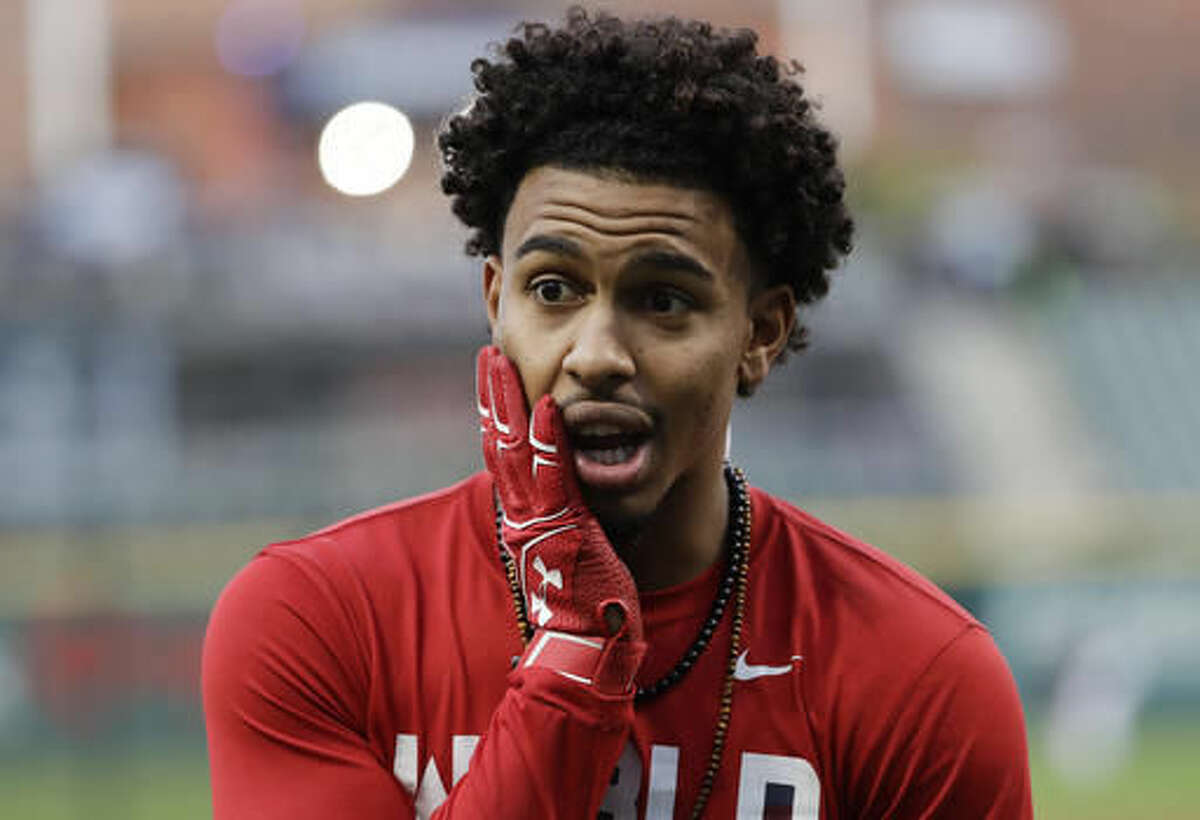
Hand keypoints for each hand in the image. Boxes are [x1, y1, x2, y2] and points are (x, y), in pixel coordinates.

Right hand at [477, 346, 644, 692]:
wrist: (586, 648)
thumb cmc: (586, 608)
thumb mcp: (572, 553)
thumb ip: (568, 523)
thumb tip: (571, 506)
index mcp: (525, 518)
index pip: (506, 454)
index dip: (498, 414)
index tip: (496, 377)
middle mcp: (524, 513)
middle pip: (501, 442)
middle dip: (494, 396)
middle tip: (490, 352)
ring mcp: (540, 518)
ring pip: (517, 450)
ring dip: (509, 403)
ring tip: (501, 361)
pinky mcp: (564, 527)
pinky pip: (553, 475)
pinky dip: (548, 439)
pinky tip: (546, 404)